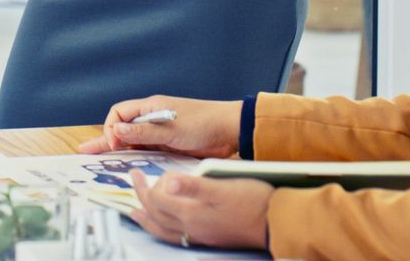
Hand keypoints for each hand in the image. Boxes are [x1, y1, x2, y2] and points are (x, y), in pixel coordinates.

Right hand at [76, 96, 239, 158]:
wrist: (230, 131)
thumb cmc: (203, 124)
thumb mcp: (171, 129)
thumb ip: (143, 131)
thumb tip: (116, 129)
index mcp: (151, 107)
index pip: (119, 113)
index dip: (112, 129)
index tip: (115, 145)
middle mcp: (152, 118)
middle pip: (121, 127)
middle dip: (104, 139)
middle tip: (86, 151)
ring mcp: (160, 131)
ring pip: (132, 140)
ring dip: (117, 148)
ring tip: (97, 158)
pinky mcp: (168, 144)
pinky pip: (145, 149)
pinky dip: (134, 155)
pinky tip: (126, 163)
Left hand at [129, 169, 271, 250]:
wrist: (276, 222)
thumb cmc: (252, 200)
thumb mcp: (223, 185)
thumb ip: (193, 185)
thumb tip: (168, 181)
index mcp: (192, 212)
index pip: (157, 199)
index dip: (145, 185)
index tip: (137, 170)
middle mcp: (192, 228)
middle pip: (156, 215)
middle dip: (140, 198)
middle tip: (133, 181)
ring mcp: (201, 235)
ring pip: (164, 231)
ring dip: (147, 220)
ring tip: (136, 212)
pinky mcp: (210, 238)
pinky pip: (176, 237)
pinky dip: (164, 230)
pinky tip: (165, 226)